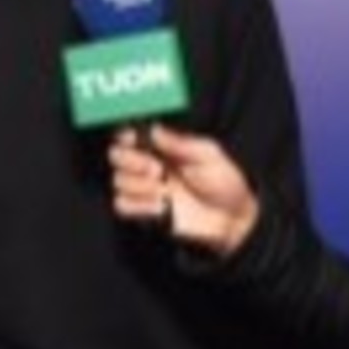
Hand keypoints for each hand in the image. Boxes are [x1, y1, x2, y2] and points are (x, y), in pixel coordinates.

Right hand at [109, 125, 259, 256]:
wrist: (232, 219)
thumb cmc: (225, 183)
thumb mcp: (208, 154)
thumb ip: (179, 143)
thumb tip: (154, 129)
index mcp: (164, 148)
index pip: (131, 136)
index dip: (125, 136)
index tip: (132, 139)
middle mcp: (151, 167)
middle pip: (117, 156)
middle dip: (131, 161)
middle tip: (156, 170)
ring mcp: (147, 190)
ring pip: (118, 181)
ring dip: (139, 186)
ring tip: (164, 192)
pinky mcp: (145, 213)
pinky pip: (121, 205)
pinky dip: (138, 206)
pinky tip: (161, 207)